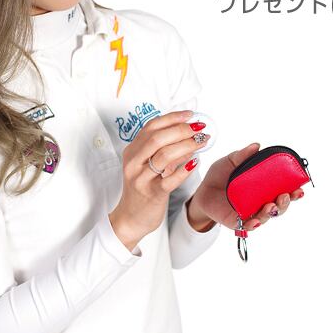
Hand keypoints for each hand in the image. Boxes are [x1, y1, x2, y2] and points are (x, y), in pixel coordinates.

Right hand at [109, 109, 211, 249]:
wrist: (131, 218)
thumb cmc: (142, 188)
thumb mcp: (144, 165)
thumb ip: (160, 149)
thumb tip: (186, 133)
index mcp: (132, 151)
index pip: (151, 127)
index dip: (172, 118)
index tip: (190, 115)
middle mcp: (133, 163)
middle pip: (157, 138)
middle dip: (181, 130)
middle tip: (199, 128)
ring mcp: (141, 179)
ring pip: (164, 156)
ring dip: (186, 146)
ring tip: (201, 142)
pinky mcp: (152, 194)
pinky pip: (170, 179)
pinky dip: (185, 169)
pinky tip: (195, 162)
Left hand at [187, 142, 306, 231]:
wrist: (201, 189)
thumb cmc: (219, 175)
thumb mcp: (230, 161)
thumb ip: (243, 155)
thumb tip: (256, 146)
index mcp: (263, 188)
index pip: (283, 190)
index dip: (293, 191)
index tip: (300, 187)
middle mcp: (260, 202)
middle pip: (279, 206)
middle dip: (286, 203)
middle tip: (286, 195)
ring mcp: (249, 212)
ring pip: (266, 216)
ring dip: (272, 212)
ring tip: (271, 206)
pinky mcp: (236, 221)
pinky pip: (247, 225)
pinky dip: (253, 224)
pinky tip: (255, 220)